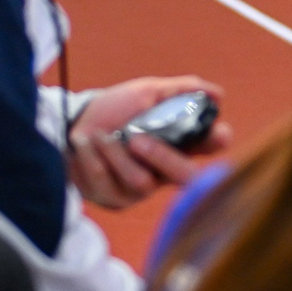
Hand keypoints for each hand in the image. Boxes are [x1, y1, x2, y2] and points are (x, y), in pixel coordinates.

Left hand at [64, 77, 230, 209]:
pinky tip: (85, 143)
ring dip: (114, 152)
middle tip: (136, 138)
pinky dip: (93, 158)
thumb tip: (217, 94)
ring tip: (99, 133)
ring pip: (141, 181)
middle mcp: (166, 169)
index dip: (217, 141)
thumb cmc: (116, 109)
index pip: (210, 145)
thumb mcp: (146, 93)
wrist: (73, 122)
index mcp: (180, 142)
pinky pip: (108, 184)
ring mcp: (142, 188)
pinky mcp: (115, 199)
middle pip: (185, 176)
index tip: (218, 133)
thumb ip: (180, 91)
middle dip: (162, 157)